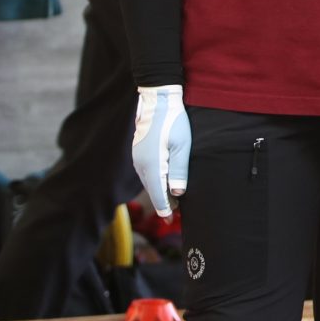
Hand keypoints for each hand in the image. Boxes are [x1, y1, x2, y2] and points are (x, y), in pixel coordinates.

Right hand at [132, 85, 190, 217]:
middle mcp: (141, 165)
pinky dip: (155, 180)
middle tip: (176, 212)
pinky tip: (164, 182)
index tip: (169, 220)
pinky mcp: (138, 152)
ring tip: (173, 200)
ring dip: (159, 191)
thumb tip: (177, 192)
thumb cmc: (174, 121)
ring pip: (149, 181)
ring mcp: (138, 158)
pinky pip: (147, 172)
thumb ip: (179, 170)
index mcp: (152, 165)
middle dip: (163, 201)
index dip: (165, 208)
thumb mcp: (182, 146)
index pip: (158, 194)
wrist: (158, 100)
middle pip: (153, 189)